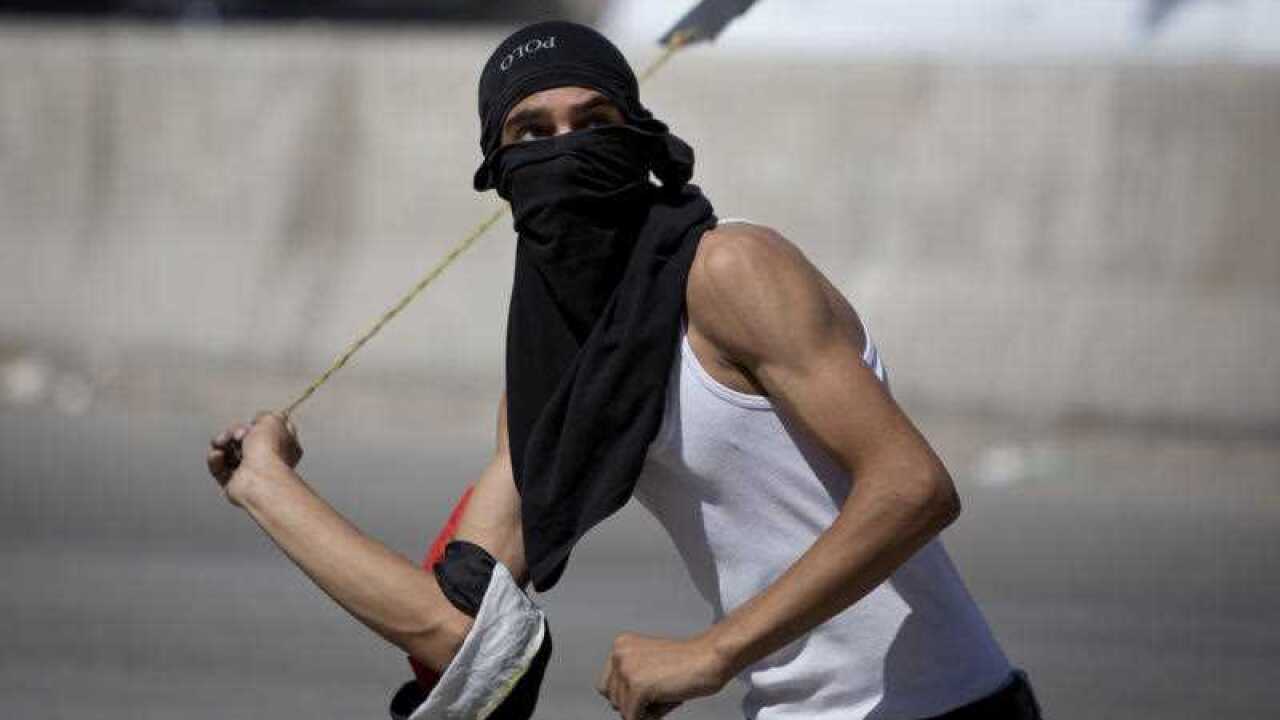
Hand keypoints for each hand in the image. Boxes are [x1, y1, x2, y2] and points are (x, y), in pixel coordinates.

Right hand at [206, 410, 302, 506]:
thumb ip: (264, 416)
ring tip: (222, 443)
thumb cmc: (270, 449)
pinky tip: (217, 454)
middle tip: (239, 435)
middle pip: (244, 438)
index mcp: (285, 446)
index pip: (270, 431)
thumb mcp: (273, 419)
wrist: (260, 477)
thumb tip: (257, 421)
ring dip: (222, 443)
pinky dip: (215, 459)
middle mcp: (268, 460)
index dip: (259, 424)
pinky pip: (218, 466)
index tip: (254, 421)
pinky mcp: (232, 482)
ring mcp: (250, 472)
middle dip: (236, 432)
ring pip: (229, 451)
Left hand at [596, 631, 729, 719]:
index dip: (626, 695)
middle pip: (612, 698)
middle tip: (661, 692)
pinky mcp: (637, 686)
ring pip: (622, 710)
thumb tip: (621, 708)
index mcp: (621, 644)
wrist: (709, 658)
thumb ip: (630, 679)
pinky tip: (667, 700)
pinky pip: (632, 717)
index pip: (606, 685)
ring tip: (666, 694)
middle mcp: (619, 653)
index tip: (647, 692)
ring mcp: (627, 669)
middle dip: (634, 703)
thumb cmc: (687, 664)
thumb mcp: (649, 665)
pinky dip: (650, 718)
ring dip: (644, 710)